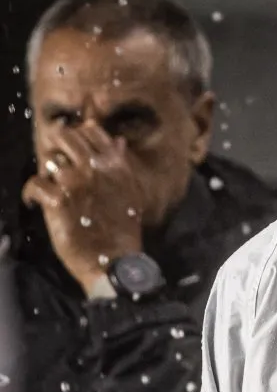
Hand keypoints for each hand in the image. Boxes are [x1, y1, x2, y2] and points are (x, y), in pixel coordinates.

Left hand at [23, 124, 145, 295]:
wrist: (113, 260)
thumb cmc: (125, 229)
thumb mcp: (131, 192)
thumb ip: (121, 164)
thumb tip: (119, 141)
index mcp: (115, 165)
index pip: (91, 131)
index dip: (79, 134)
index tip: (74, 144)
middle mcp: (93, 168)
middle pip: (65, 137)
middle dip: (57, 145)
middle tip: (57, 161)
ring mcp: (74, 183)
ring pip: (48, 160)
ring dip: (47, 172)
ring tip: (50, 186)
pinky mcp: (57, 200)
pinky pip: (34, 184)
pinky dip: (31, 194)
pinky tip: (36, 203)